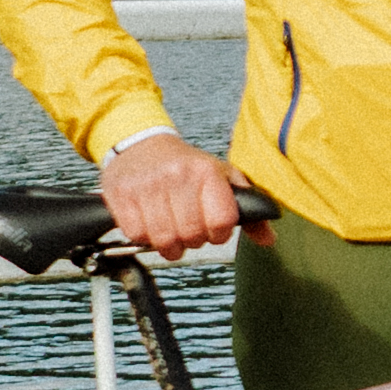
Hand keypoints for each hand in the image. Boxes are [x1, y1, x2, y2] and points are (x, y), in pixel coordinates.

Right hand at [99, 129, 250, 259]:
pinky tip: (149, 223)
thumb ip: (248, 209)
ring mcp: (147, 185)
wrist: (140, 144)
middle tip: (189, 230)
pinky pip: (136, 235)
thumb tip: (268, 239)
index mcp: (206, 171)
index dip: (219, 233)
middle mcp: (177, 176)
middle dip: (193, 241)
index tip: (214, 229)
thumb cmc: (185, 165)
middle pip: (192, 235)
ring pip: (164, 240)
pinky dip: (144, 237)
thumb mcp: (221, 177)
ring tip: (170, 232)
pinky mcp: (121, 195)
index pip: (222, 221)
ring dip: (169, 245)